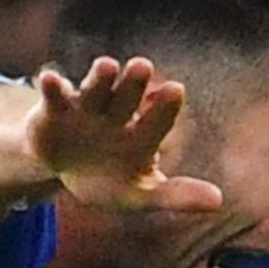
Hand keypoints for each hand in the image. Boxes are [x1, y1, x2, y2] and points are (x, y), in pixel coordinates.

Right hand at [27, 58, 221, 218]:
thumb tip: (218, 201)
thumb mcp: (140, 195)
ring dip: (101, 78)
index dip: (164, 106)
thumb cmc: (110, 180)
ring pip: (96, 88)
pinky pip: (55, 95)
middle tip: (143, 67)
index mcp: (143, 130)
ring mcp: (87, 107)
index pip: (158, 117)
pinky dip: (53, 86)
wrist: (64, 172)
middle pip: (128, 95)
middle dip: (134, 83)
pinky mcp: (55, 109)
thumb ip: (175, 196)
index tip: (174, 90)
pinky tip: (51, 79)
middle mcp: (119, 111)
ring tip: (108, 66)